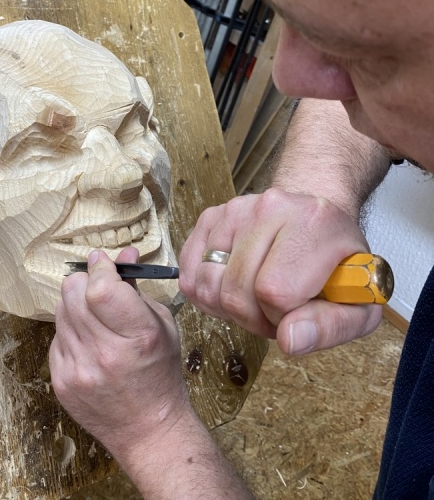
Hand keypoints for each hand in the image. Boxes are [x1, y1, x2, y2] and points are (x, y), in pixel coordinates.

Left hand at [49, 246, 189, 458]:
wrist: (149, 430)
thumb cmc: (160, 375)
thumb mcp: (161, 324)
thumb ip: (136, 287)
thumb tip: (123, 253)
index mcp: (138, 335)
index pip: (100, 287)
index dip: (100, 268)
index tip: (102, 263)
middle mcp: (105, 353)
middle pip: (73, 293)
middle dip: (85, 280)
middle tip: (97, 285)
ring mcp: (79, 370)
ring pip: (61, 311)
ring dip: (75, 304)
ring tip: (95, 317)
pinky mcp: (61, 382)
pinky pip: (56, 337)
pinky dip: (70, 331)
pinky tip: (88, 342)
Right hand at [178, 189, 381, 353]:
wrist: (317, 218)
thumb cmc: (337, 264)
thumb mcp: (358, 304)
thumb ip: (331, 327)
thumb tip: (290, 340)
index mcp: (314, 225)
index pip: (273, 292)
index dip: (281, 318)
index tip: (297, 312)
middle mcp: (271, 207)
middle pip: (235, 291)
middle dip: (253, 318)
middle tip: (275, 311)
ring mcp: (236, 209)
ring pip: (206, 283)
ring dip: (227, 307)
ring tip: (255, 299)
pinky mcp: (212, 216)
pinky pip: (189, 272)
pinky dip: (206, 293)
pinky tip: (233, 288)